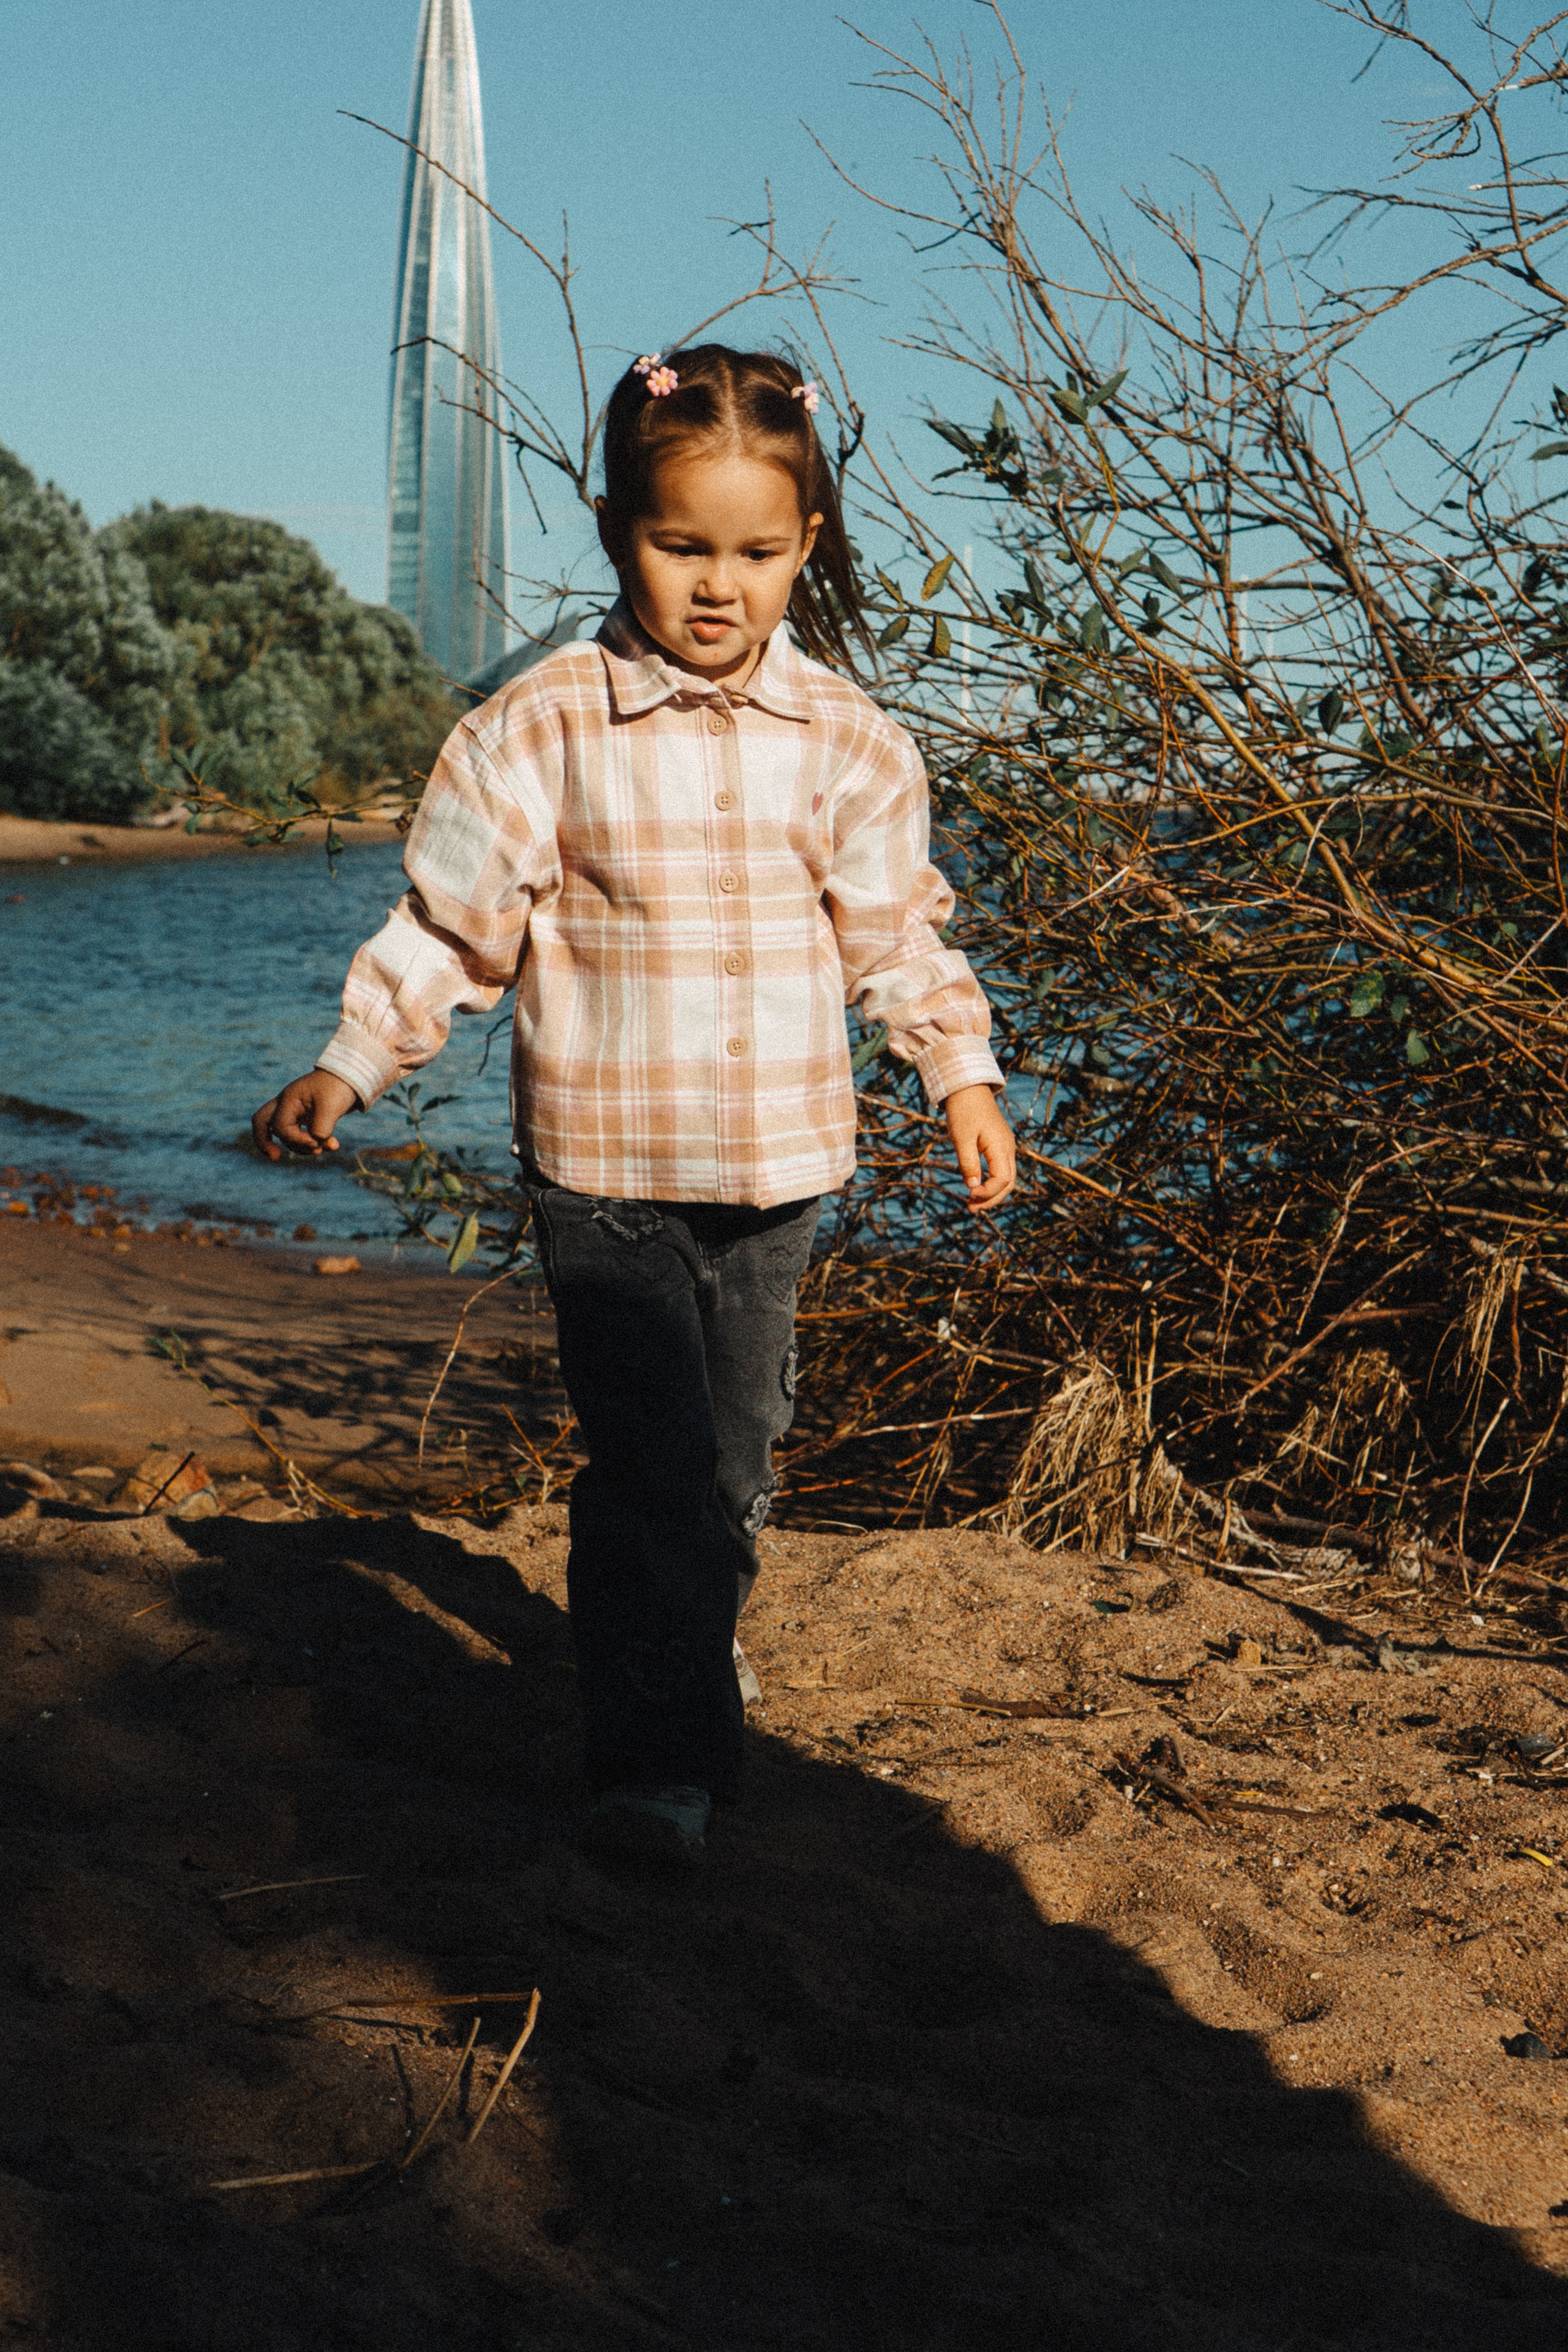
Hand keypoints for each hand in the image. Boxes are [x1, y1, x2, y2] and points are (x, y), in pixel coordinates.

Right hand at [252, 1070, 359, 1161]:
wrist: (352, 1075)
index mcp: (289, 1099)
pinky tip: (331, 1145)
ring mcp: (296, 1110)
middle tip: (275, 1157)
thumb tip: (316, 1144)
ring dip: (304, 1147)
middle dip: (264, 1142)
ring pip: (286, 1135)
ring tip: (326, 1148)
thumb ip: (321, 1128)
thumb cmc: (339, 1086)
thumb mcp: (331, 1107)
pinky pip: (302, 1134)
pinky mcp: (307, 1116)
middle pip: (262, 1122)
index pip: (281, 1127)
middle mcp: (287, 1104)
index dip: (297, 1140)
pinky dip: (313, 1142)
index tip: (316, 1143)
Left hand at [945, 1083, 1015, 1212]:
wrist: (968, 1088)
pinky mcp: (1000, 1145)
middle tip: (971, 1209)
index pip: (1002, 1180)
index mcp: (1001, 1146)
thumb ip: (968, 1162)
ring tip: (973, 1203)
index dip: (988, 1193)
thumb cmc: (963, 1111)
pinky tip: (977, 1188)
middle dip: (991, 1199)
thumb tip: (972, 1186)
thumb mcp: (961, 1137)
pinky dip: (992, 1183)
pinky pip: (1001, 1170)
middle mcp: (1008, 1148)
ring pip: (1007, 1178)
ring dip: (992, 1193)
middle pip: (1009, 1183)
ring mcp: (1006, 1147)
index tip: (969, 1195)